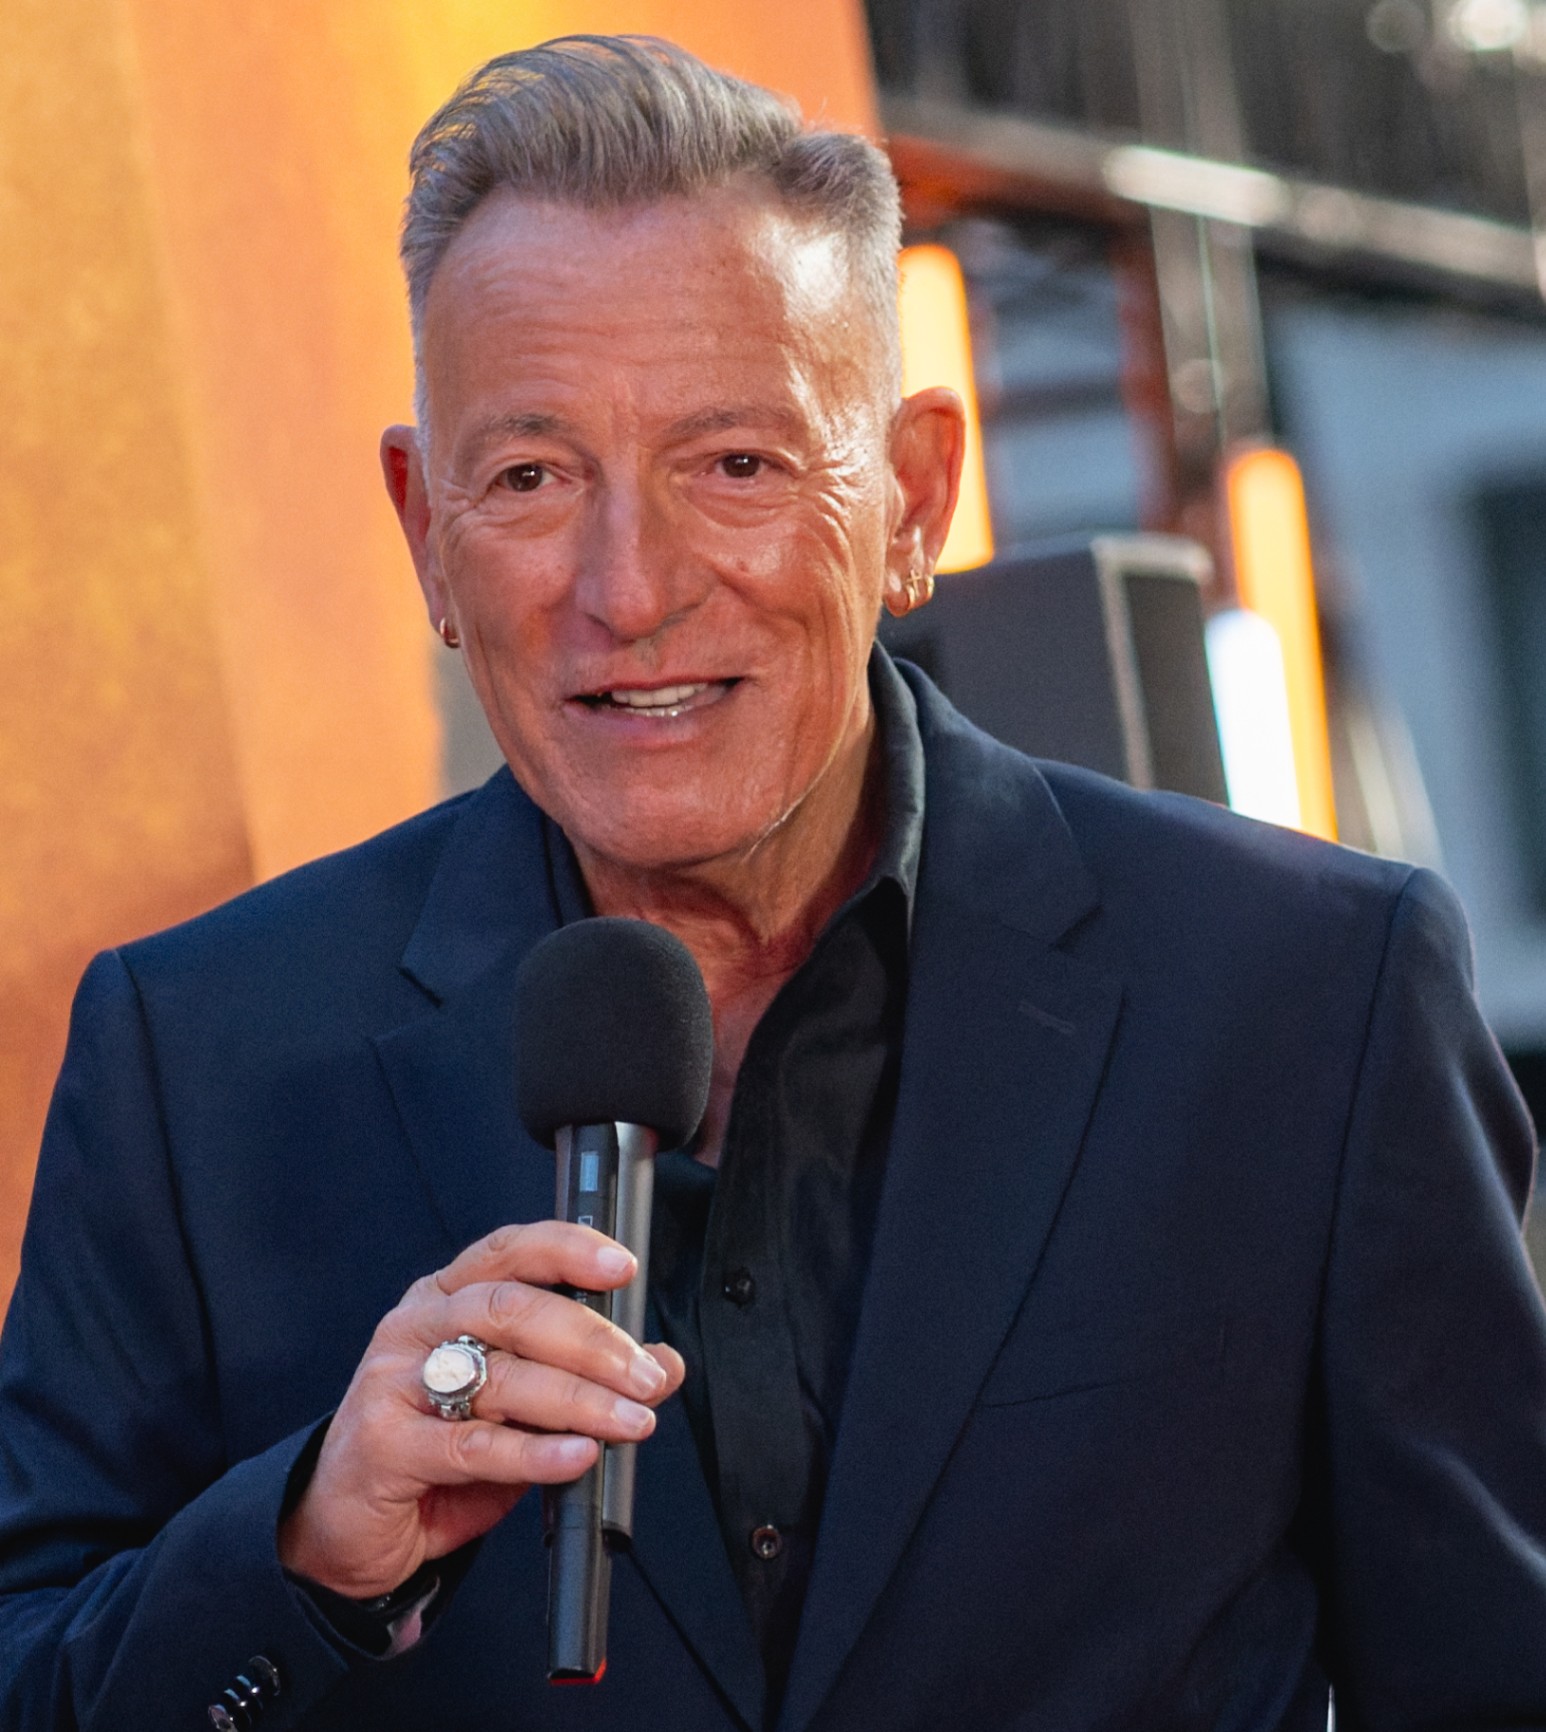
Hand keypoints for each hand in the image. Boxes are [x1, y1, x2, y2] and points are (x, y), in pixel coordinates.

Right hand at [278, 1221, 683, 1598]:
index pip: (509, 1251)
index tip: (623, 1267)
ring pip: (499, 1376)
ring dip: (579, 1399)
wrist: (347, 1525)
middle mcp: (416, 1326)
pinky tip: (577, 1456)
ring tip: (630, 1421)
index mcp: (445, 1297)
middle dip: (591, 1340)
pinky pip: (473, 1444)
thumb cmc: (436, 1449)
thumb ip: (582, 1377)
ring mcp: (393, 1382)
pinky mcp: (385, 1444)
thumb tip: (664, 1364)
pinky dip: (535, 1451)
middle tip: (644, 1375)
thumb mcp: (516, 1404)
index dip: (568, 1249)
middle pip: (512, 1310)